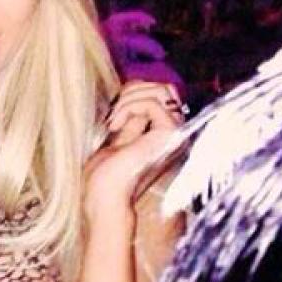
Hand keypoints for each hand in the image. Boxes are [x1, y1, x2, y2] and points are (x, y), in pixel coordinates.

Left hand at [84, 81, 185, 220]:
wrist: (105, 195)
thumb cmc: (106, 173)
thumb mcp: (119, 135)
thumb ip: (131, 115)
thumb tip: (133, 88)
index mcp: (164, 133)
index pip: (160, 92)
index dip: (134, 92)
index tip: (112, 113)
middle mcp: (176, 132)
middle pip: (164, 86)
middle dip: (133, 90)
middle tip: (113, 114)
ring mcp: (176, 133)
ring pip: (161, 89)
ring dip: (129, 99)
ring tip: (113, 121)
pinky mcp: (170, 134)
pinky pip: (153, 102)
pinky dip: (129, 108)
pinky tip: (116, 126)